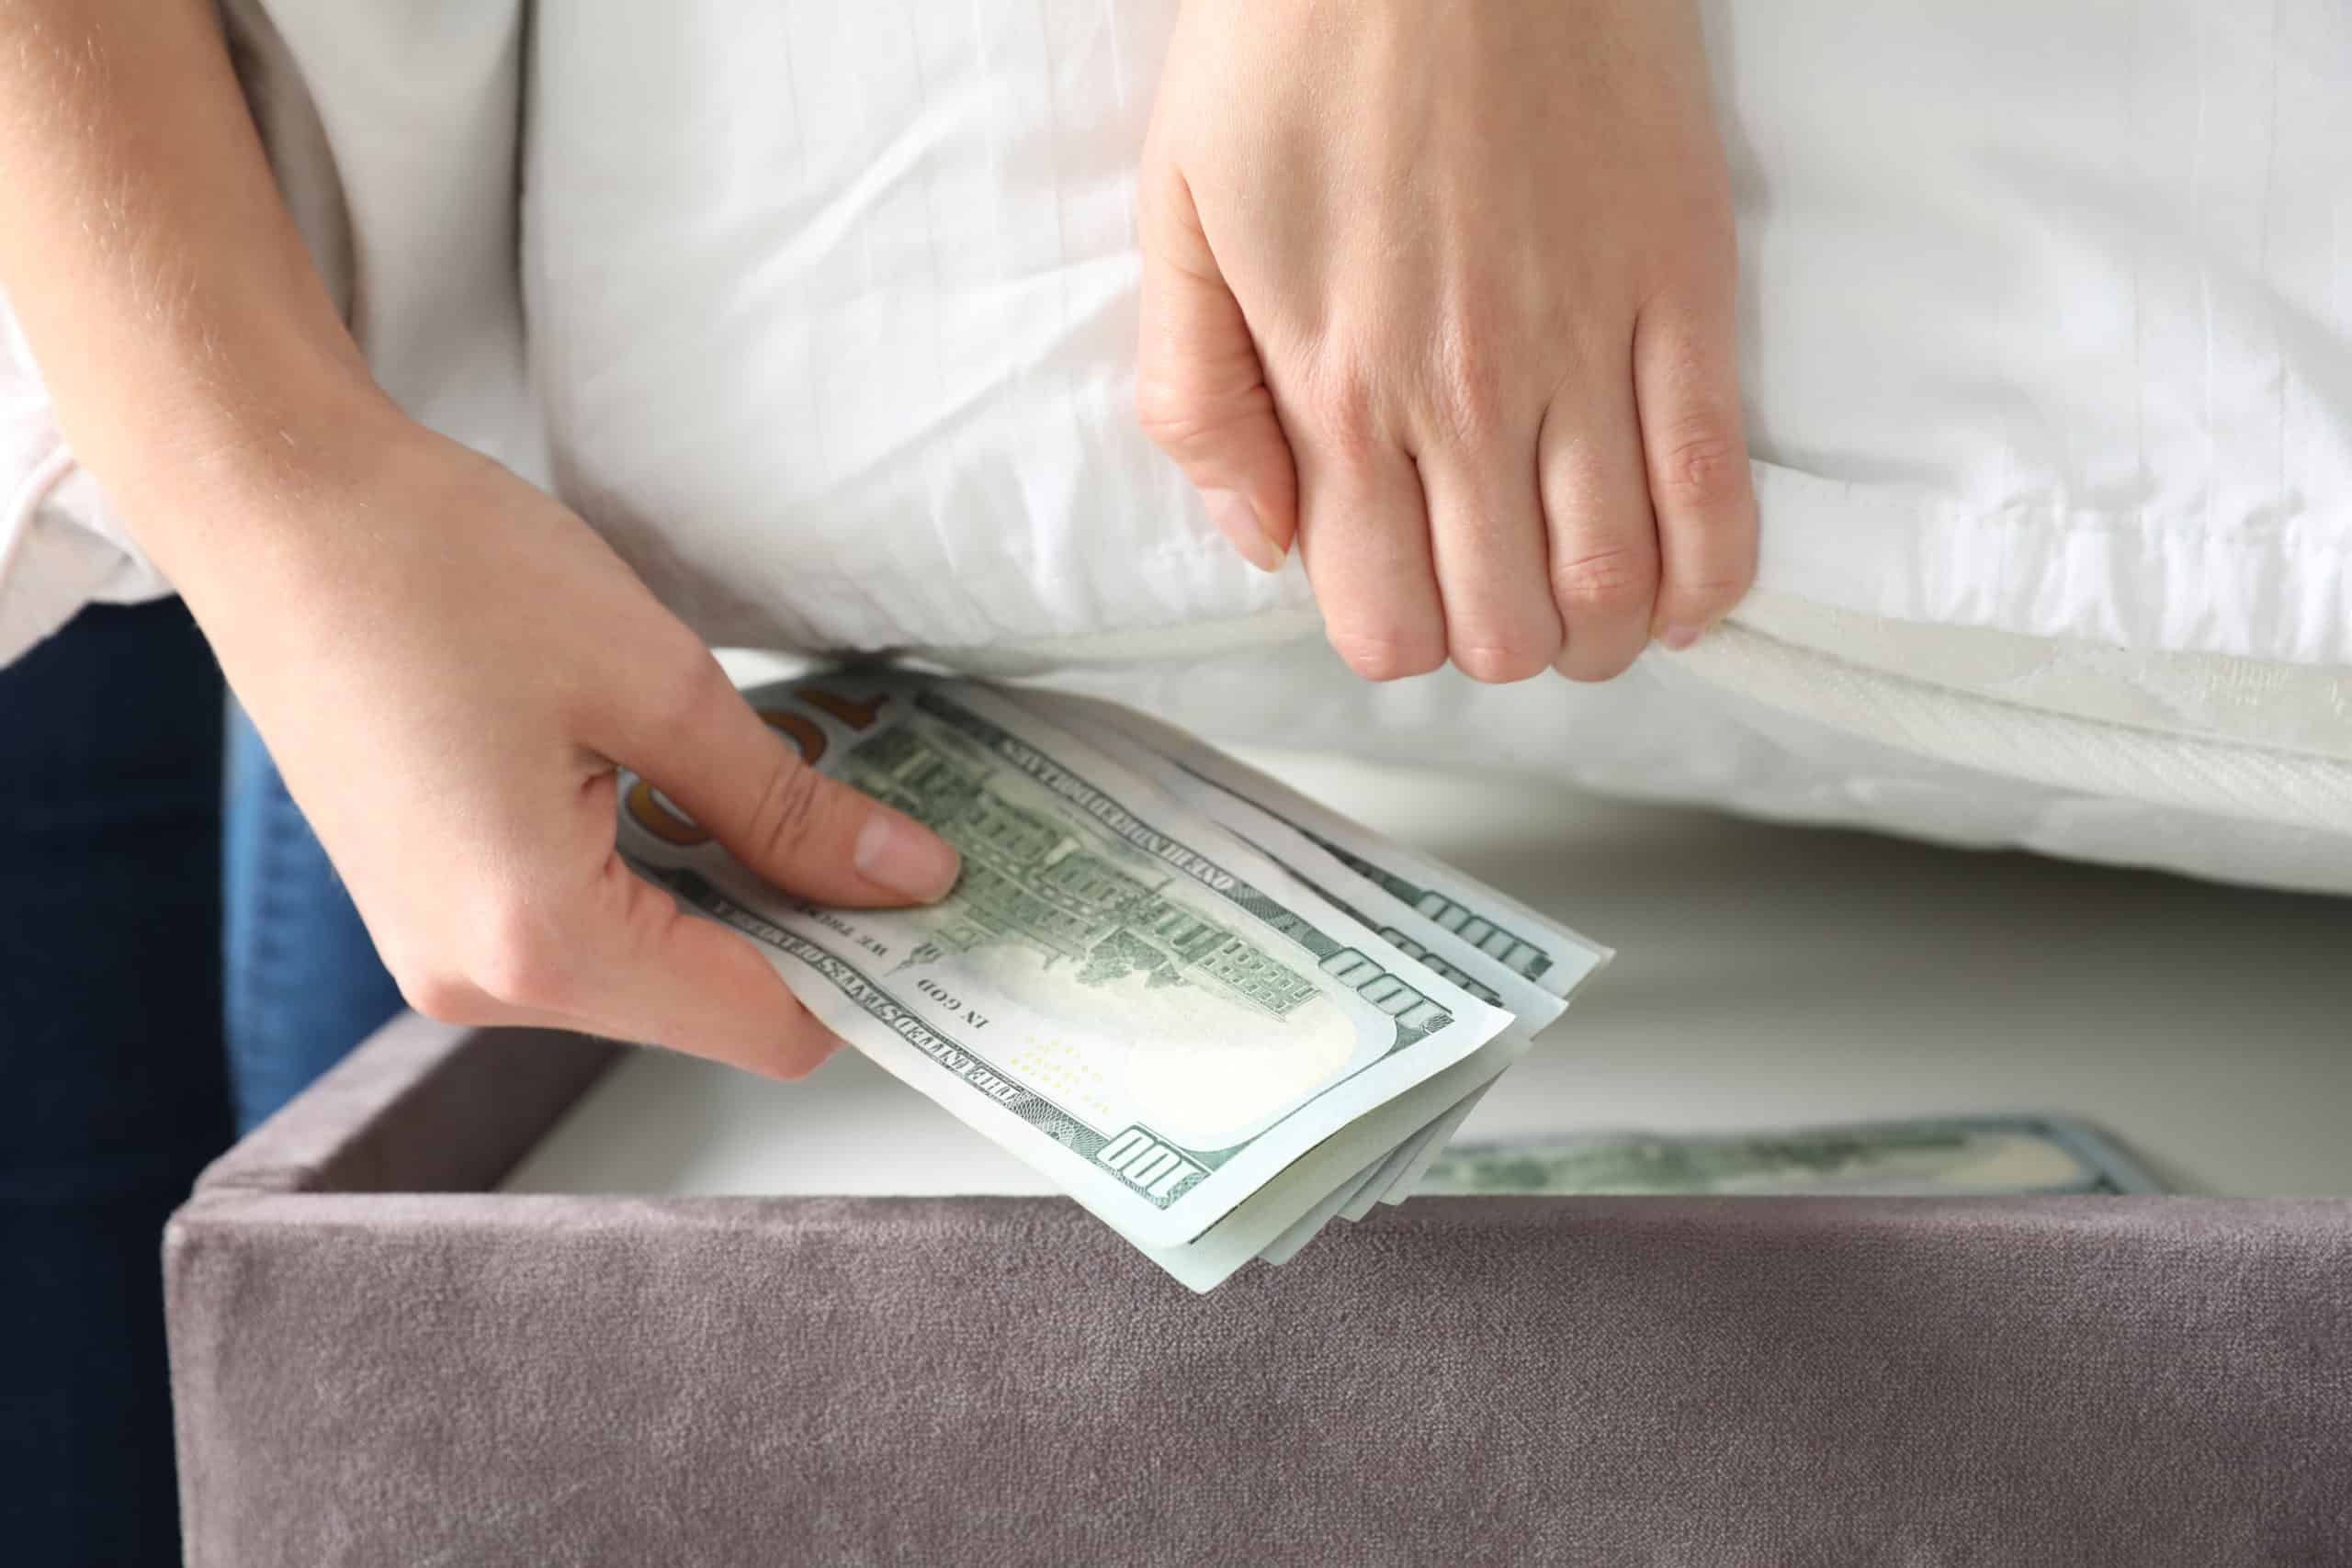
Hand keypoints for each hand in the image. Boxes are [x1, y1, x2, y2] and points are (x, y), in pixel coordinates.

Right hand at [0, 0, 959, 1077]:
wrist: (273, 507)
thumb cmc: (442, 570)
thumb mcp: (660, 684)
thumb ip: (790, 806)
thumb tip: (908, 878)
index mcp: (541, 941)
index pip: (765, 1026)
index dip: (873, 976)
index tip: (949, 912)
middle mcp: (479, 984)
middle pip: (710, 1006)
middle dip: (811, 928)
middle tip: (900, 831)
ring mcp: (442, 955)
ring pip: (651, 971)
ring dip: (734, 895)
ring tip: (802, 787)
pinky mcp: (430, 910)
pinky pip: (583, 932)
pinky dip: (658, 877)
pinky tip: (699, 787)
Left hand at [1135, 0, 1755, 682]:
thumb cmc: (1292, 44)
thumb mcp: (1178, 216)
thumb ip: (1198, 401)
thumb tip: (1261, 544)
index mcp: (1337, 392)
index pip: (1384, 622)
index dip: (1391, 636)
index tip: (1393, 592)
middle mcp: (1467, 402)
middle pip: (1502, 630)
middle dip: (1490, 644)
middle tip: (1485, 596)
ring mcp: (1588, 352)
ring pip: (1612, 587)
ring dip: (1595, 631)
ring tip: (1579, 605)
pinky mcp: (1683, 291)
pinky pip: (1716, 487)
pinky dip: (1709, 575)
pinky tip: (1683, 594)